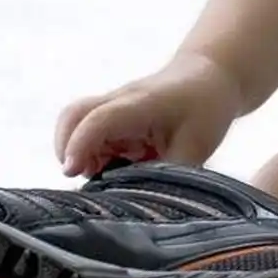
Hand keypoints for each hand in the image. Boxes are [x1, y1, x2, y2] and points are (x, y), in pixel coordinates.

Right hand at [55, 53, 244, 177]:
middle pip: (74, 115)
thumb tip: (144, 202)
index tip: (72, 172)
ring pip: (78, 126)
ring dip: (80, 154)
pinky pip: (91, 134)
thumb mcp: (196, 147)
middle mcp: (120, 102)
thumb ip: (168, 175)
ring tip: (99, 178)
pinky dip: (91, 155)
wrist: (211, 74)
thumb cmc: (206, 106)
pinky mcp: (116, 118)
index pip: (99, 120)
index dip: (80, 146)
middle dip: (66, 148)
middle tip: (77, 177)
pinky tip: (110, 172)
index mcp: (140, 104)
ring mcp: (115, 108)